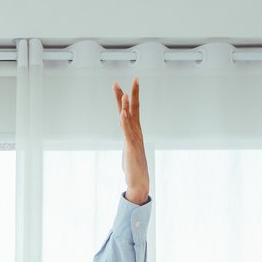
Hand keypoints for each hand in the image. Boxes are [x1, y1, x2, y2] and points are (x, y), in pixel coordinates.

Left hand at [113, 79, 147, 204]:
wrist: (138, 182)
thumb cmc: (133, 169)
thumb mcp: (128, 151)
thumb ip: (128, 143)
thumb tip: (127, 140)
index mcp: (135, 132)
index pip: (131, 111)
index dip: (127, 98)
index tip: (123, 85)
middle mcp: (136, 132)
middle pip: (134, 109)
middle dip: (132, 94)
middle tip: (134, 79)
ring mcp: (134, 139)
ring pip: (130, 118)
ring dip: (127, 105)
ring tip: (125, 93)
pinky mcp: (131, 147)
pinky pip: (127, 132)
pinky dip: (125, 122)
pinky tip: (123, 113)